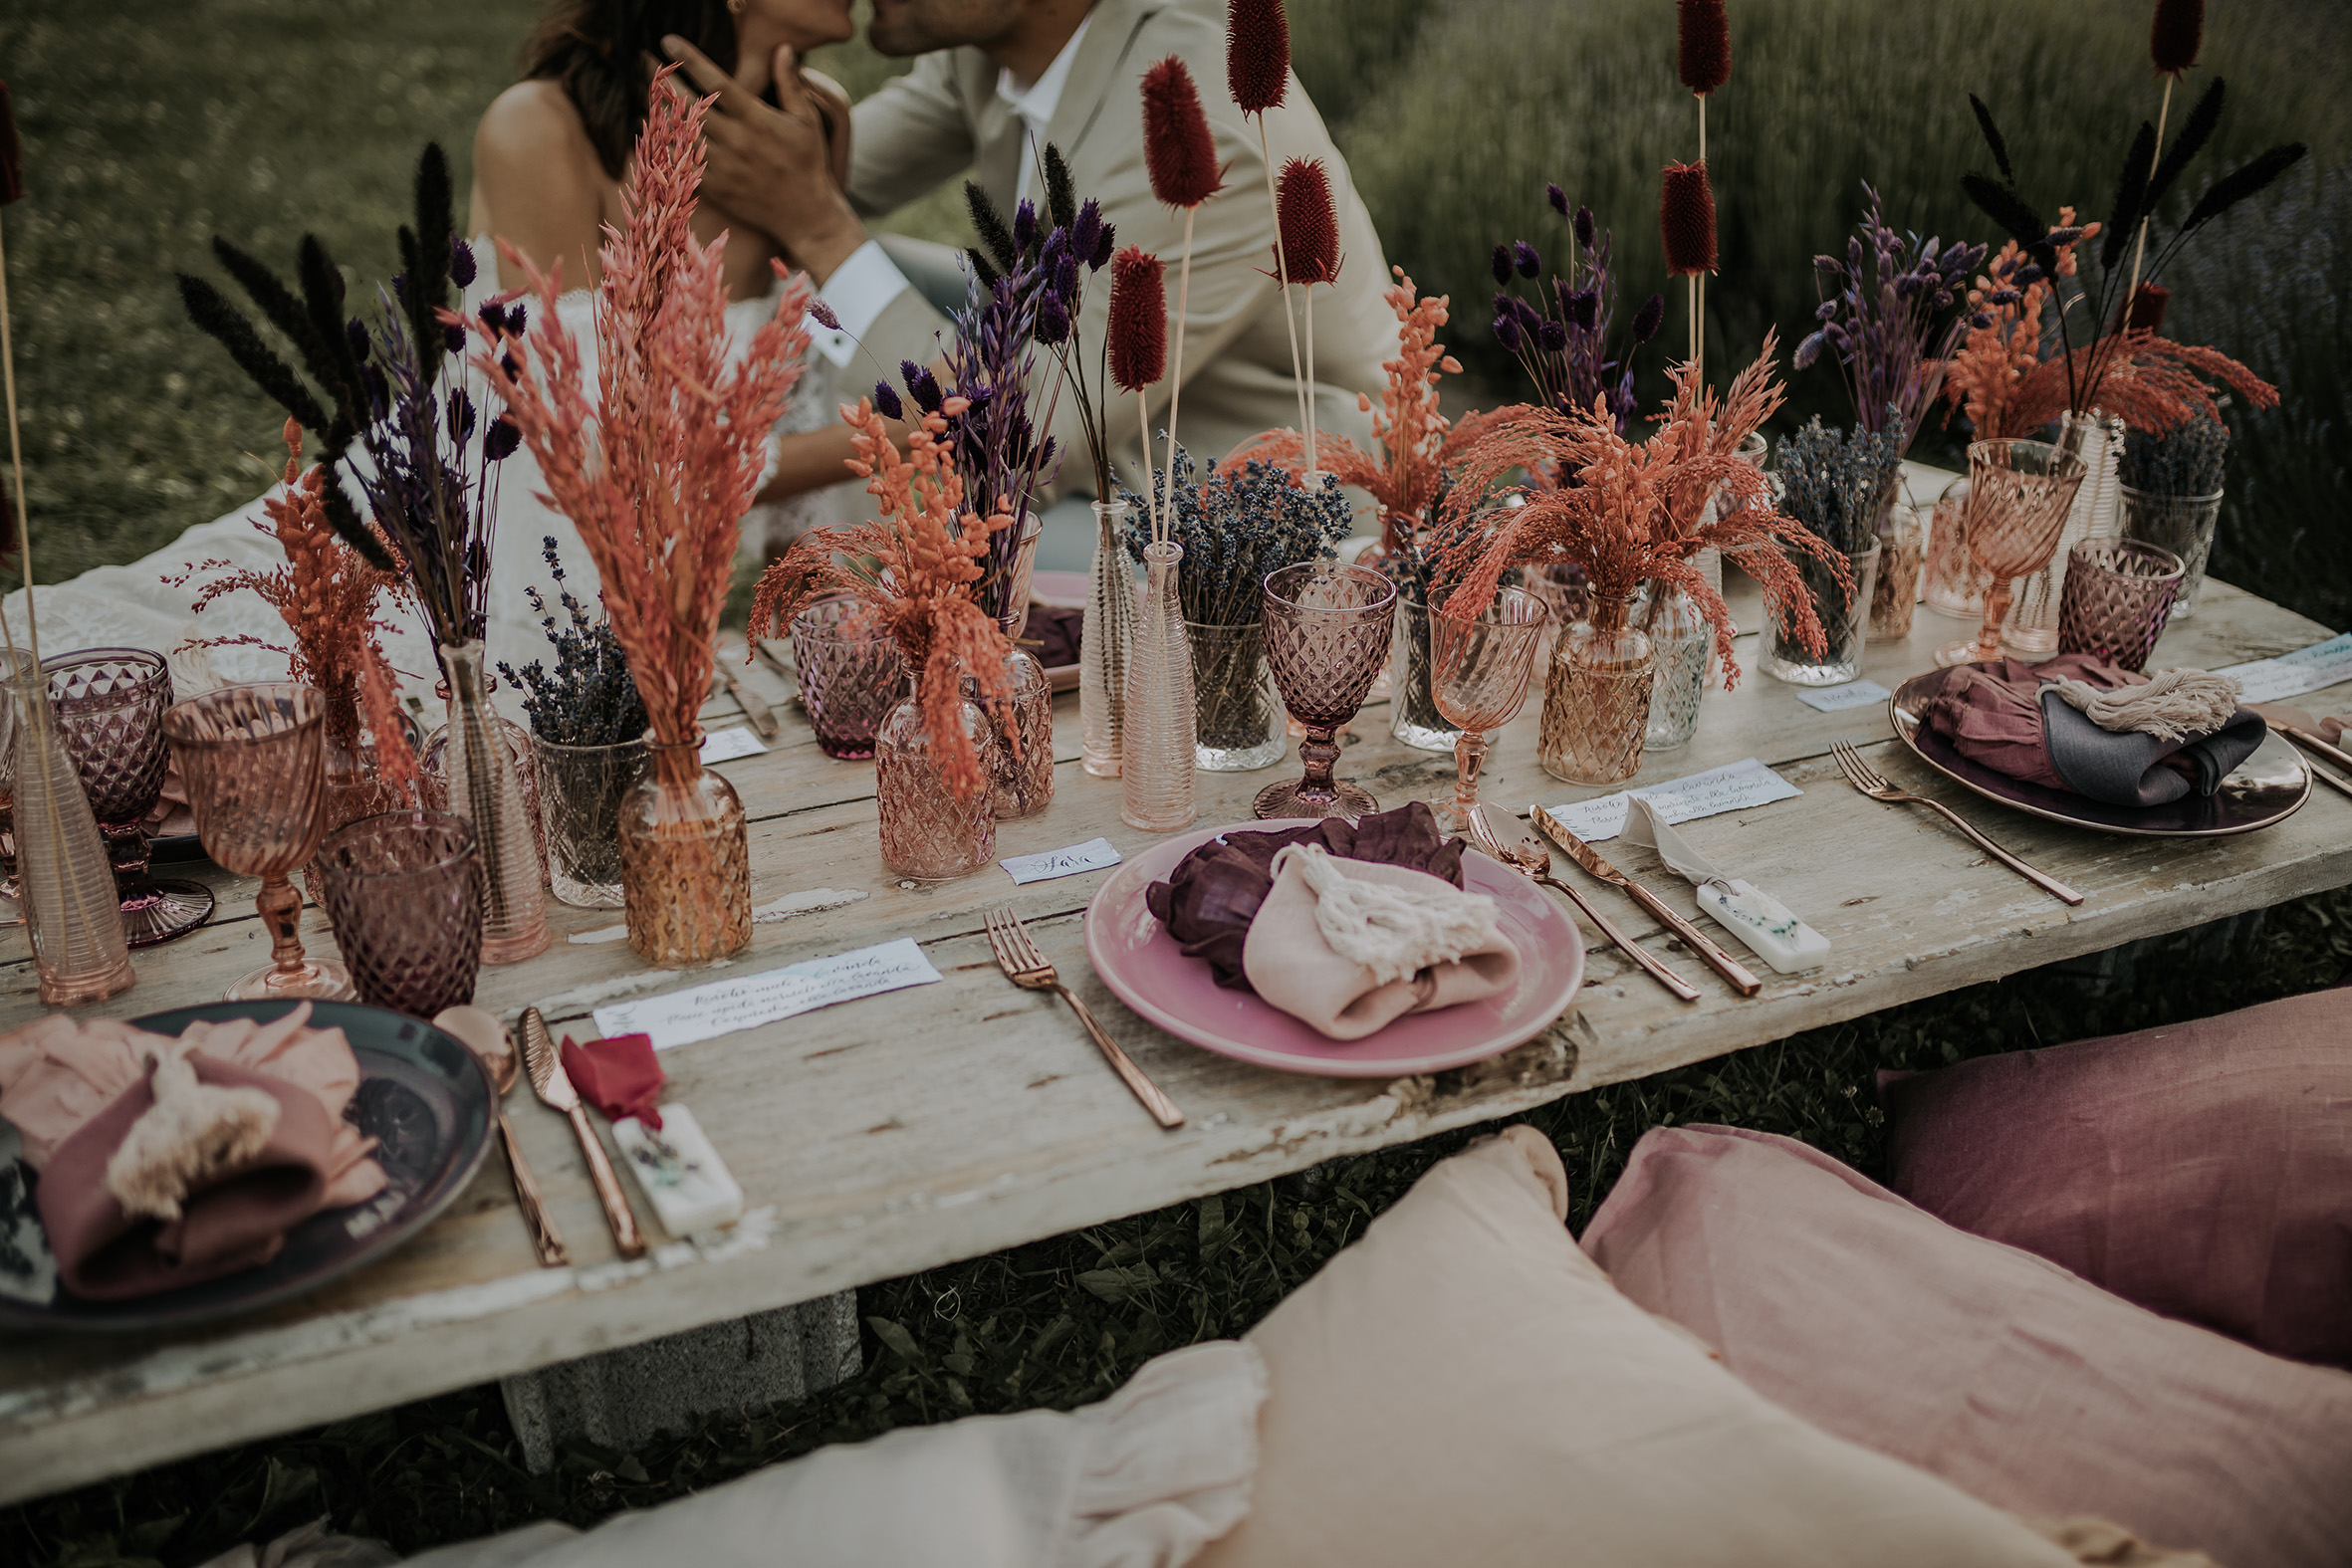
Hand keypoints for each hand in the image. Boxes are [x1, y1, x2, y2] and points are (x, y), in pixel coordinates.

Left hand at [661, 36, 867, 282]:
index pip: (717, 82)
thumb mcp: (806, 120)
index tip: (669, 42)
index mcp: (757, 120)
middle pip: (689, 105)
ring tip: (647, 92)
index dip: (690, 59)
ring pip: (680, 133)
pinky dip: (666, 145)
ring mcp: (723, 166)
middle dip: (664, 80)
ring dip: (660, 110)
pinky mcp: (715, 187)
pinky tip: (655, 129)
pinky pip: (682, 162)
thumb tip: (782, 48)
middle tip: (644, 61)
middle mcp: (736, 141)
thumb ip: (790, 83)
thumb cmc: (808, 163)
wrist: (805, 215)